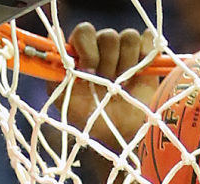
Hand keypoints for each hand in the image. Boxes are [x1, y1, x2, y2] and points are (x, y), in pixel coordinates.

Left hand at [58, 24, 159, 151]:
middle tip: (106, 84)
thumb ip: (56, 71)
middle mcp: (103, 48)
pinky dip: (145, 56)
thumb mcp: (64, 101)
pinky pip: (147, 39)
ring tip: (122, 85)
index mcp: (83, 54)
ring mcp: (126, 50)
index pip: (84, 32)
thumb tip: (52, 34)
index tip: (88, 72)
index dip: (87, 49)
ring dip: (125, 65)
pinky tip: (139, 75)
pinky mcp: (146, 55)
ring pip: (128, 37)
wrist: (120, 136)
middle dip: (107, 63)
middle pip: (108, 35)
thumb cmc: (91, 120)